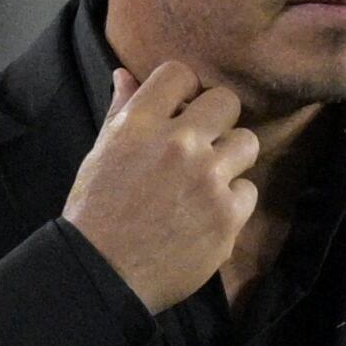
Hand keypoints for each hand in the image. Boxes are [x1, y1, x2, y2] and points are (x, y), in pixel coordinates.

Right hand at [63, 61, 259, 312]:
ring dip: (231, 159)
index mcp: (139, 124)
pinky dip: (232, 203)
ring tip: (210, 179)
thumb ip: (121, 111)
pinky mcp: (227, 215)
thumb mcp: (101, 154)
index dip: (184, 90)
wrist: (103, 273)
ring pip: (247, 142)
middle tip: (203, 144)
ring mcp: (207, 179)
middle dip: (217, 120)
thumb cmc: (96, 212)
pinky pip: (248, 190)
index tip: (182, 109)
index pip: (179, 73)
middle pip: (226, 101)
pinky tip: (207, 216)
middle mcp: (177, 144)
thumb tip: (125, 73)